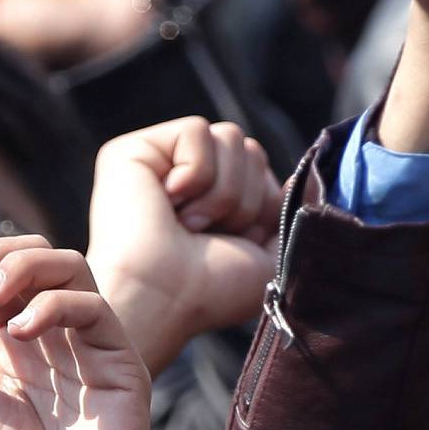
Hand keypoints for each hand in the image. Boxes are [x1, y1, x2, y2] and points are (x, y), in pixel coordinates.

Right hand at [88, 117, 281, 375]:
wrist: (164, 299)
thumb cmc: (211, 290)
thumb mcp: (268, 256)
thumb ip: (284, 214)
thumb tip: (292, 179)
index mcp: (213, 199)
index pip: (261, 169)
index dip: (262, 206)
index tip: (236, 243)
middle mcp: (185, 177)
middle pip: (250, 148)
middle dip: (244, 198)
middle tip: (208, 235)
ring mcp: (160, 162)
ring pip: (230, 136)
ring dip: (222, 192)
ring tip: (189, 225)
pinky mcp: (136, 150)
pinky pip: (197, 130)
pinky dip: (196, 174)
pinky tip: (169, 203)